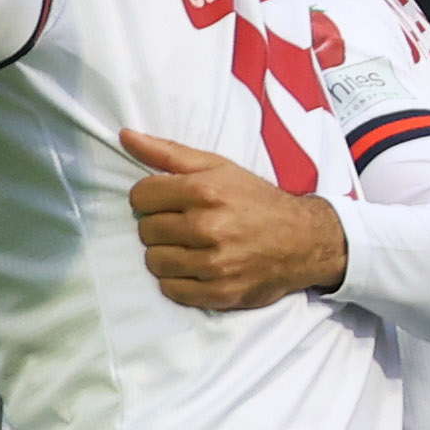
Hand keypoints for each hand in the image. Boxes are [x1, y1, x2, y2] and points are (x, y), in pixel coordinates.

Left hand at [123, 128, 350, 309]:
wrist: (304, 240)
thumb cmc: (256, 201)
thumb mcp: (218, 168)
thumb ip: (168, 152)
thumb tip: (125, 136)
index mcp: (206, 191)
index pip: (141, 197)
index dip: (150, 199)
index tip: (168, 202)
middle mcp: (209, 227)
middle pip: (146, 230)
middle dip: (160, 227)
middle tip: (184, 225)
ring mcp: (214, 264)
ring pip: (154, 262)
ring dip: (167, 255)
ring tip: (190, 247)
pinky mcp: (219, 293)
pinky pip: (170, 289)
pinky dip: (178, 281)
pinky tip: (196, 268)